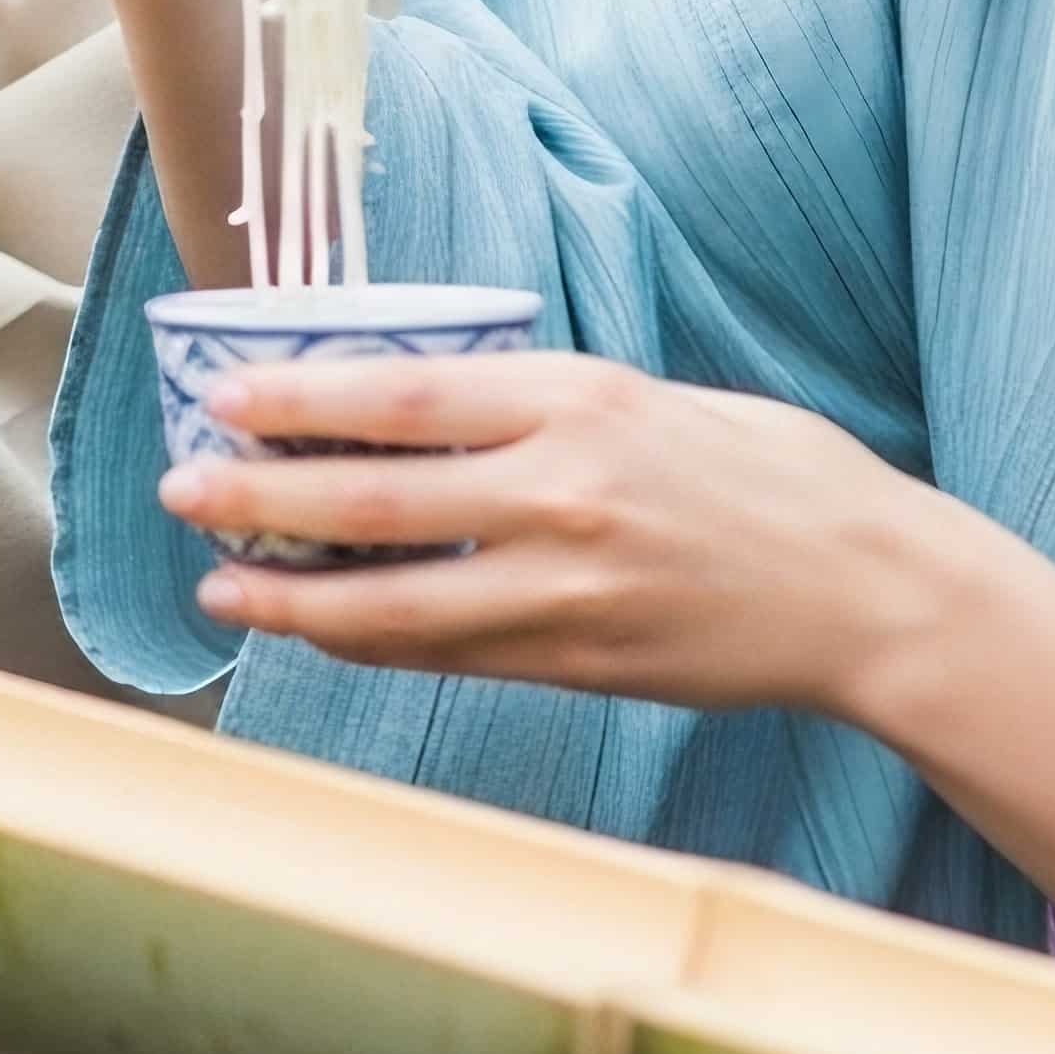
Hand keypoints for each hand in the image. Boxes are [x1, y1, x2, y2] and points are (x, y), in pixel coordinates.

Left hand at [161, 353, 967, 717]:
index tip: (223, 395)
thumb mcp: (655, 397)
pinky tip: (318, 631)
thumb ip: (545, 404)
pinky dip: (370, 643)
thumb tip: (425, 403)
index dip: (299, 397)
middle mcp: (564, 490)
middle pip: (373, 497)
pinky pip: (447, 654)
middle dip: (260, 497)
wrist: (872, 591)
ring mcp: (569, 586)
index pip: (404, 393)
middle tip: (181, 491)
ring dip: (292, 597)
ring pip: (394, 600)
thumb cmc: (770, 474)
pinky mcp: (580, 661)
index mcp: (580, 399)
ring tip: (220, 585)